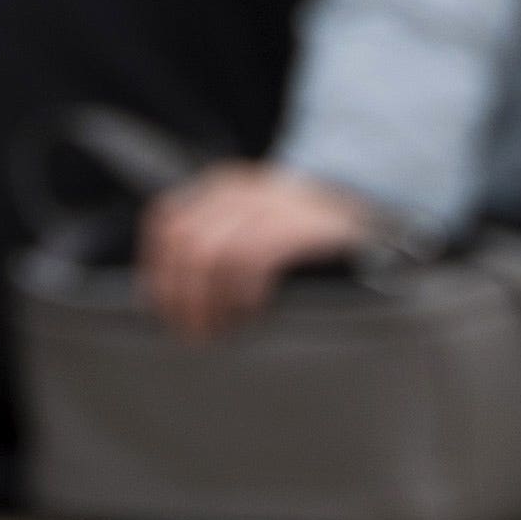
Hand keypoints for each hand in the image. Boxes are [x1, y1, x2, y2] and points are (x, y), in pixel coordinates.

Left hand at [139, 162, 383, 343]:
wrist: (363, 205)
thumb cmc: (298, 228)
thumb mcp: (250, 222)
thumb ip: (211, 242)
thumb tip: (162, 294)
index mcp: (219, 187)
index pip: (166, 221)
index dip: (157, 268)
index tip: (161, 308)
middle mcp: (237, 189)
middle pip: (184, 242)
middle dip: (180, 295)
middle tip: (192, 332)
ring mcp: (266, 204)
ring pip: (211, 254)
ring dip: (209, 301)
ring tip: (220, 329)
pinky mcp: (294, 225)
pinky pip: (251, 261)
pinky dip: (244, 293)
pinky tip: (253, 310)